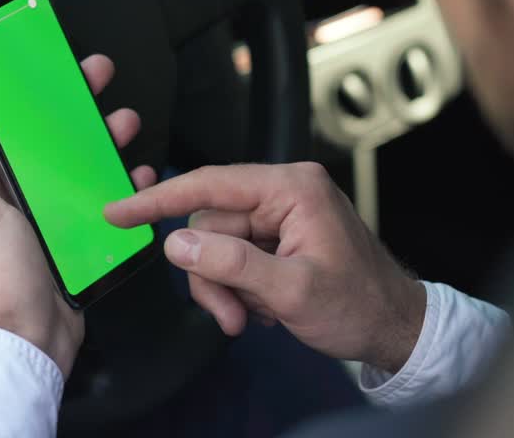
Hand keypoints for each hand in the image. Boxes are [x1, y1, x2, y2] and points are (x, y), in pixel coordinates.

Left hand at [0, 54, 157, 376]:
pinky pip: (99, 205)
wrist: (26, 342)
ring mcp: (44, 220)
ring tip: (126, 124)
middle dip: (74, 106)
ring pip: (78, 167)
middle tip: (100, 77)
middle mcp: (11, 199)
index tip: (49, 65)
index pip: (3, 125)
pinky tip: (138, 175)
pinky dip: (119, 187)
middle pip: (46, 140)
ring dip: (102, 141)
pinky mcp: (72, 241)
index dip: (26, 93)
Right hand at [104, 163, 424, 373]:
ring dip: (225, 288)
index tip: (117, 211)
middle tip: (230, 316)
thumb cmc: (358, 306)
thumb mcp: (292, 291)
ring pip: (216, 245)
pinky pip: (234, 257)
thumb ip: (231, 264)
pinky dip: (238, 288)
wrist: (396, 329)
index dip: (158, 199)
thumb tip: (177, 244)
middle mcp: (284, 192)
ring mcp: (281, 215)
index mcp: (292, 188)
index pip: (210, 184)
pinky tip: (265, 309)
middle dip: (211, 274)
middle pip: (209, 223)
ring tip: (252, 318)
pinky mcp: (279, 237)